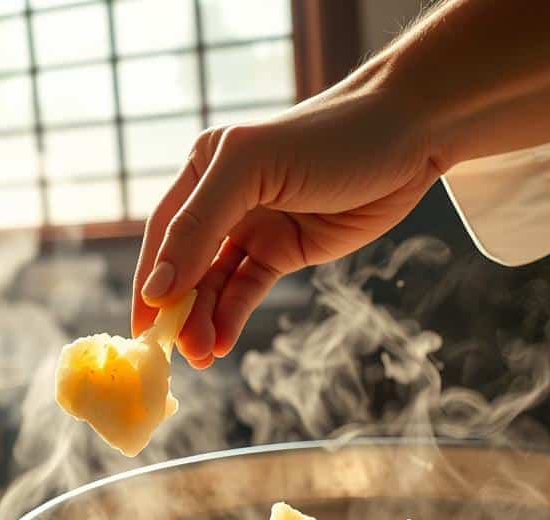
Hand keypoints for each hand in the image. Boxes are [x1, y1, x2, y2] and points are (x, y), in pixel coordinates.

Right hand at [132, 81, 440, 367]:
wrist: (408, 135)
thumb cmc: (328, 137)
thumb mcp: (251, 171)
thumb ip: (199, 226)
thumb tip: (157, 288)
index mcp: (202, 169)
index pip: (163, 233)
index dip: (148, 280)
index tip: (141, 326)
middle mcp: (221, 200)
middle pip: (185, 265)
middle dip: (179, 310)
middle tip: (176, 352)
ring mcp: (253, 228)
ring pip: (214, 285)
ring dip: (204, 320)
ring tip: (202, 355)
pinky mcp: (283, 251)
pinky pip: (246, 290)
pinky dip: (232, 317)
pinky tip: (222, 341)